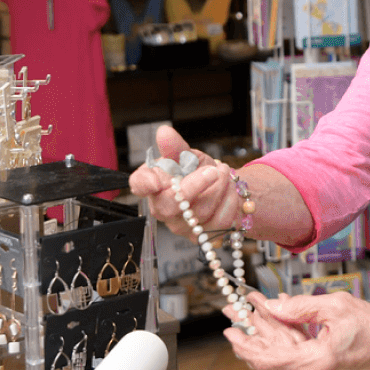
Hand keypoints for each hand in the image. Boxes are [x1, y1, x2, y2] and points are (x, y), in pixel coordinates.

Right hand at [127, 126, 240, 242]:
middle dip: (193, 187)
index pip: (139, 184)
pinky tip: (230, 189)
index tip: (156, 180)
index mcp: (154, 183)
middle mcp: (164, 207)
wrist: (220, 187)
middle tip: (212, 171)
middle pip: (169, 206)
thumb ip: (175, 146)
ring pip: (199, 213)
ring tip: (224, 172)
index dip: (144, 184)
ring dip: (218, 189)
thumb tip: (164, 132)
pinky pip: (219, 223)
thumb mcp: (188, 155)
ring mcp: (182, 225)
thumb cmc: (197, 171)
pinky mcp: (202, 236)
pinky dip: (229, 201)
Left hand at [224, 291, 369, 369]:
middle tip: (235, 310)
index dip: (244, 344)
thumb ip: (299, 307)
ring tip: (252, 307)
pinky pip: (298, 357)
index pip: (267, 359)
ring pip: (284, 354)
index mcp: (316, 364)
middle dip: (252, 330)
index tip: (229, 329)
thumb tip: (272, 306)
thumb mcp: (337, 307)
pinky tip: (277, 317)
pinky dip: (288, 337)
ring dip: (269, 331)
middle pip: (272, 355)